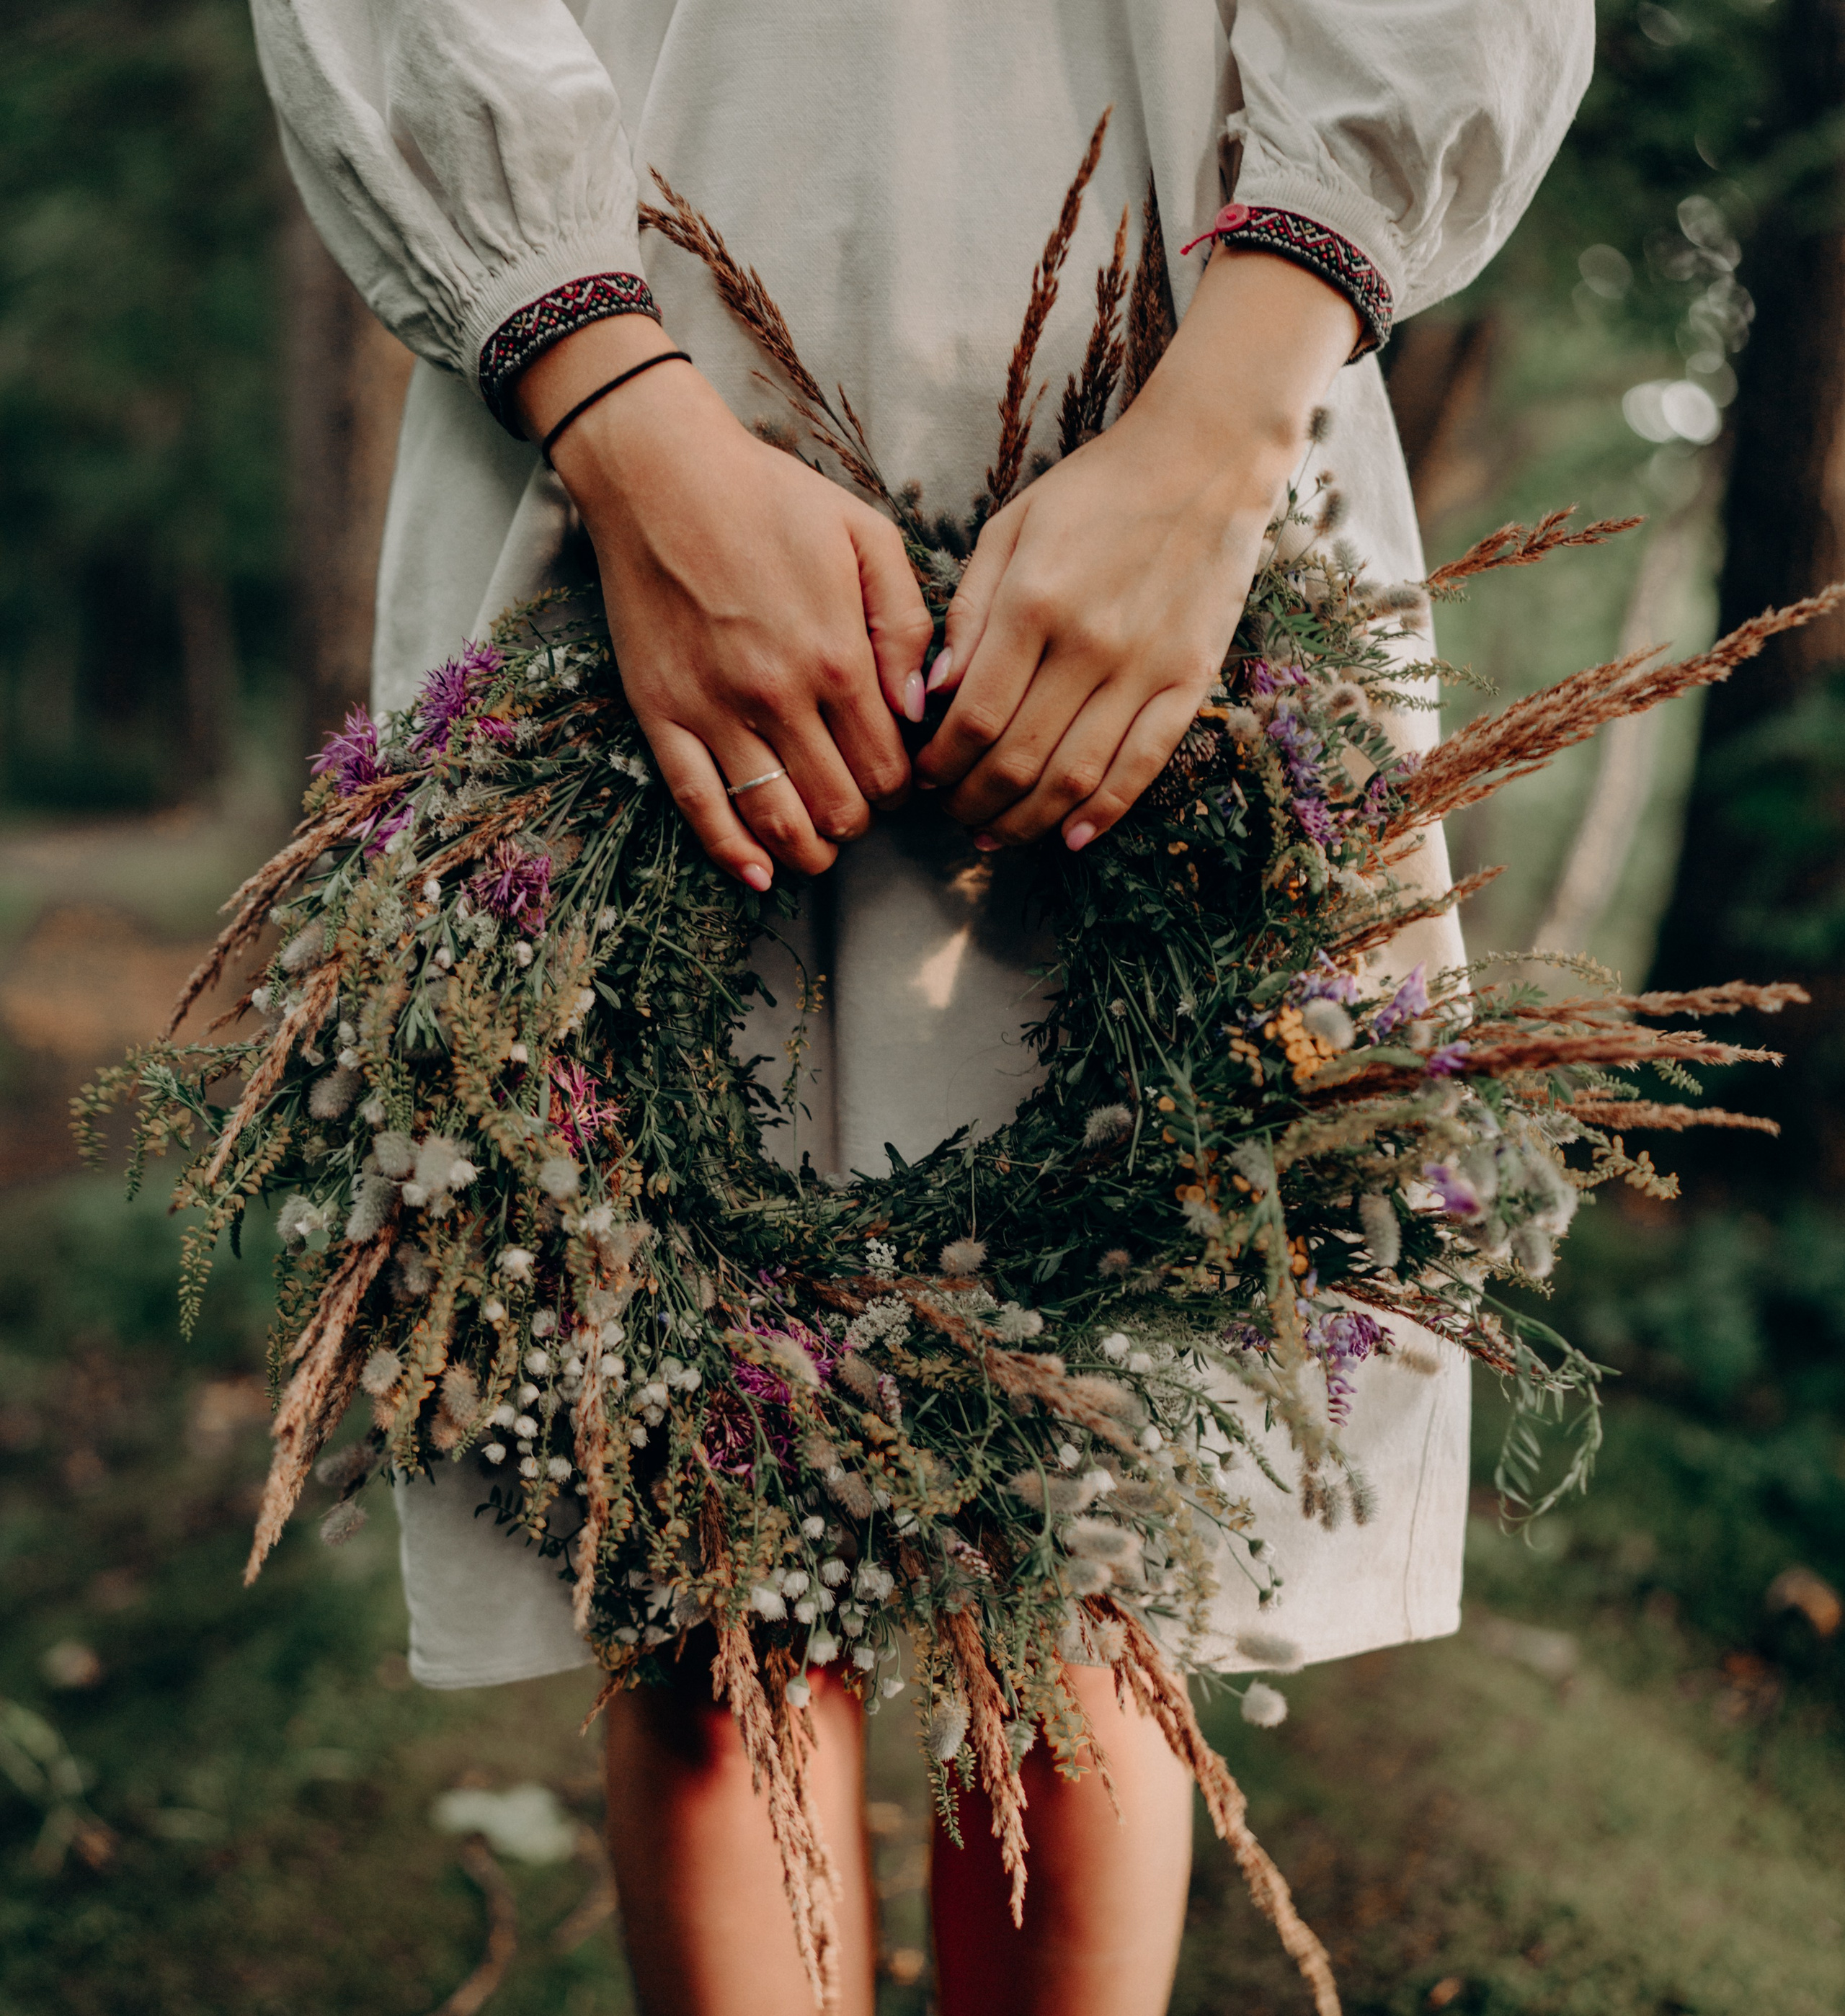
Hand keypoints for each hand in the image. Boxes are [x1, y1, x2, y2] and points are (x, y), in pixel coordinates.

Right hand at [517, 319, 931, 887]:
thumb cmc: (771, 498)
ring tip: (822, 845)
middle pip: (840, 806)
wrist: (661, 475)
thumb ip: (908, 625)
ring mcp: (715, 711)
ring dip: (809, 849)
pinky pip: (698, 805)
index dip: (905, 789)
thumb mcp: (867, 536)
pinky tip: (759, 873)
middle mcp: (779, 696)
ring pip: (776, 820)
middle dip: (862, 820)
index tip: (901, 779)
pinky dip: (733, 852)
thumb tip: (922, 710)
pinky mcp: (662, 715)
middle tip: (862, 805)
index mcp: (839, 656)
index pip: (890, 768)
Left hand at [915, 251, 1359, 850]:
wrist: (1203, 460)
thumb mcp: (1009, 530)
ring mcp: (1144, 668)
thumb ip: (966, 613)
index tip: (925, 776)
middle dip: (972, 800)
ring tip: (994, 835)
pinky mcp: (1190, 680)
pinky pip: (1142, 765)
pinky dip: (1103, 812)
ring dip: (1026, 821)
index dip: (940, 762)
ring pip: (1074, 777)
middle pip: (1017, 759)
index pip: (971, 717)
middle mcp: (1087, 645)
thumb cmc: (1093, 493)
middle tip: (951, 813)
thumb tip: (929, 695)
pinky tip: (1069, 837)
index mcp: (1032, 604)